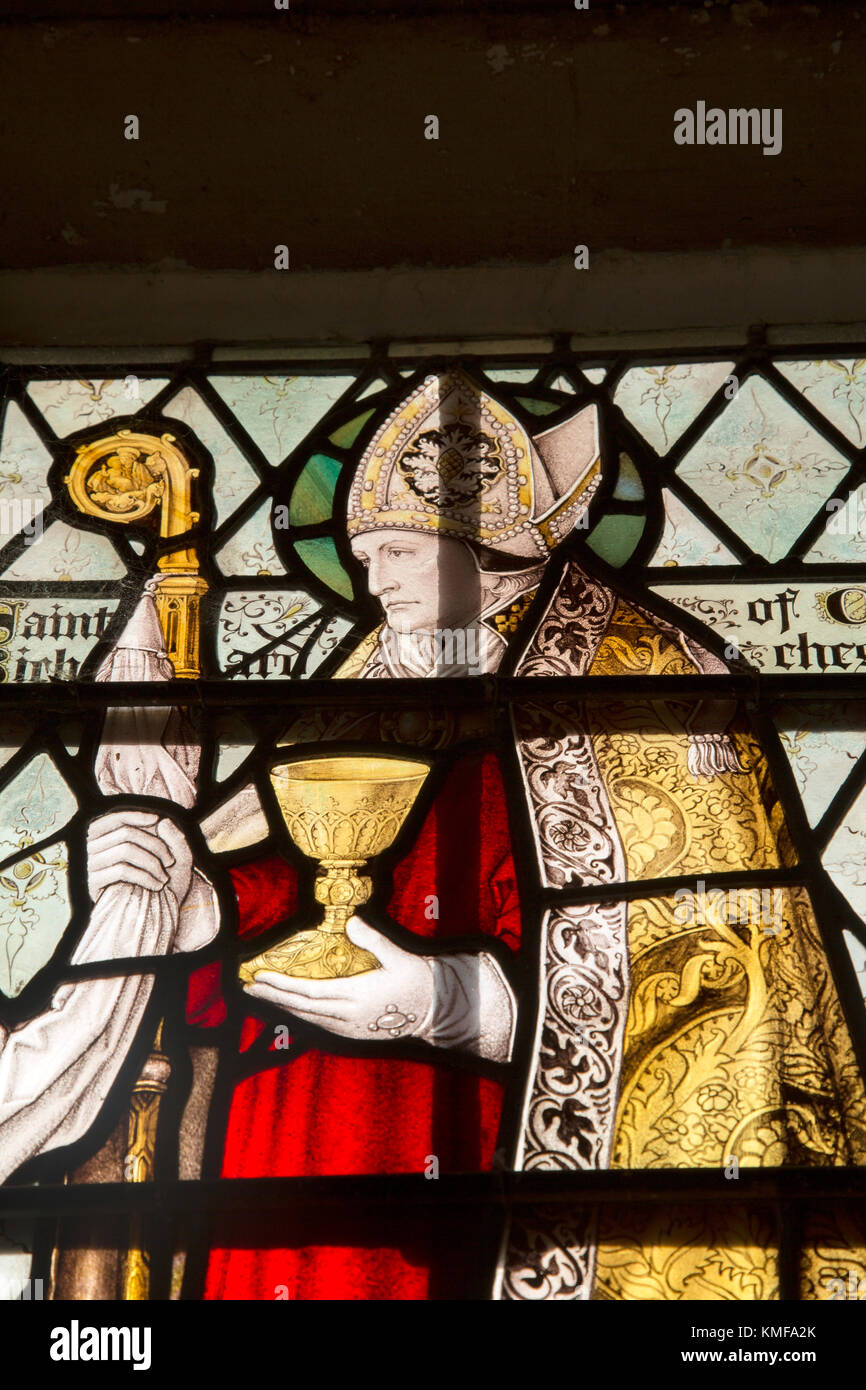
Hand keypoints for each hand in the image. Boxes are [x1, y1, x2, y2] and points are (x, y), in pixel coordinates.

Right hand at [87, 809, 193, 904]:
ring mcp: (92, 864)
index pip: (116, 818)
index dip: (137, 816)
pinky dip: (145, 877)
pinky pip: (122, 870)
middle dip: (155, 845)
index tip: (158, 820)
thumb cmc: (162, 882)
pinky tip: (156, 886)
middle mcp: (94, 847)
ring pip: (125, 850)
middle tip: (171, 862)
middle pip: (126, 833)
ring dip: (152, 863)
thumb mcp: (175, 857)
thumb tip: (161, 821)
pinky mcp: (94, 882)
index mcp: (107, 837)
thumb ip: (173, 837)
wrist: (152, 916)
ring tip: (164, 878)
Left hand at [243, 915, 434, 1041]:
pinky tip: (289, 1008)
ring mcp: (350, 1027)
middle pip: (302, 1007)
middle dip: (273, 997)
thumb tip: (351, 922)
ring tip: (261, 995)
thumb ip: (374, 940)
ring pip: (308, 1019)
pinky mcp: (353, 1033)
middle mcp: (348, 1015)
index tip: (260, 977)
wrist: (435, 1010)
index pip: (310, 992)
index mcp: (357, 995)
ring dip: (282, 1006)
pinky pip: (319, 1025)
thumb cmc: (417, 980)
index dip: (282, 986)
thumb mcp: (399, 956)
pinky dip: (300, 1016)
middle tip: (248, 986)